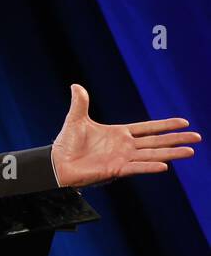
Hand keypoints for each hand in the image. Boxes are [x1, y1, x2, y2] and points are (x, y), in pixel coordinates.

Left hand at [51, 84, 199, 187]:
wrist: (57, 163)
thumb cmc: (67, 144)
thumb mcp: (75, 120)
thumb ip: (80, 103)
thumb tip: (75, 85)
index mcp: (119, 134)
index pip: (148, 128)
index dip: (165, 125)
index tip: (184, 122)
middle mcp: (125, 146)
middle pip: (156, 141)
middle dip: (177, 139)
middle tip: (197, 137)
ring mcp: (122, 158)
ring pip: (152, 155)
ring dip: (171, 153)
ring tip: (190, 152)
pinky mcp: (115, 169)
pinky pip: (136, 167)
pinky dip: (149, 167)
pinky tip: (165, 165)